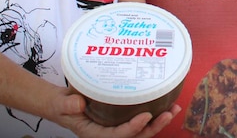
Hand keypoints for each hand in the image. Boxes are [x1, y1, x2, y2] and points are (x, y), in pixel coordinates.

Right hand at [51, 88, 181, 137]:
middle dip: (153, 127)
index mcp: (95, 133)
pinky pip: (140, 119)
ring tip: (174, 109)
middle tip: (169, 113)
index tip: (145, 116)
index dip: (132, 128)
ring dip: (159, 121)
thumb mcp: (62, 105)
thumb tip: (78, 103)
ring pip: (141, 129)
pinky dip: (154, 112)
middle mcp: (109, 132)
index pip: (117, 135)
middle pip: (135, 135)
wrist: (62, 104)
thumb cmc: (62, 106)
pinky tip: (166, 102)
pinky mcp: (121, 117)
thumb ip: (68, 105)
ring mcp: (116, 125)